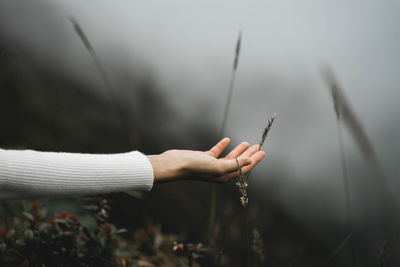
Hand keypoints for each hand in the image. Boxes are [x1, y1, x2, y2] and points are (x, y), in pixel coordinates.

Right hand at [147, 137, 265, 182]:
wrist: (176, 164)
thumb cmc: (196, 168)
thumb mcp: (218, 166)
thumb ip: (235, 164)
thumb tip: (251, 161)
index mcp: (224, 176)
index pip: (244, 168)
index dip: (254, 160)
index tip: (263, 152)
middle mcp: (219, 171)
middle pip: (239, 162)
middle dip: (249, 154)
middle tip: (259, 146)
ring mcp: (212, 164)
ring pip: (229, 156)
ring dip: (239, 150)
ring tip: (247, 143)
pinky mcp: (204, 157)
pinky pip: (217, 151)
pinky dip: (223, 145)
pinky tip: (227, 140)